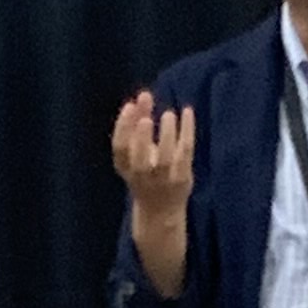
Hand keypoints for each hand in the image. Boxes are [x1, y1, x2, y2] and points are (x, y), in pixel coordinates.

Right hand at [111, 92, 197, 213]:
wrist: (160, 211)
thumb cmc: (146, 172)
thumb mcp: (137, 150)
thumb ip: (138, 123)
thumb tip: (143, 95)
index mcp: (126, 168)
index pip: (120, 149)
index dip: (123, 127)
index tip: (130, 105)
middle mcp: (142, 177)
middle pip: (140, 161)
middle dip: (142, 139)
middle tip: (146, 119)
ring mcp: (163, 181)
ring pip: (166, 160)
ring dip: (167, 135)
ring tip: (168, 114)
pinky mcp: (182, 179)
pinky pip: (185, 154)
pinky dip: (187, 132)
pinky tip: (187, 111)